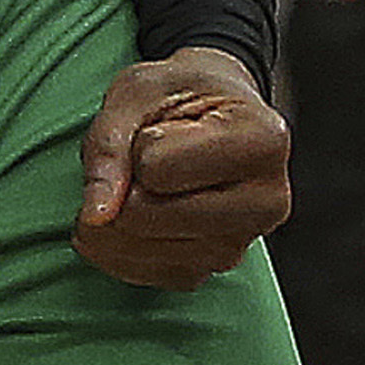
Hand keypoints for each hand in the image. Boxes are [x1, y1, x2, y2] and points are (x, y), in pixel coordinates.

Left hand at [74, 50, 292, 288]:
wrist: (215, 110)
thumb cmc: (182, 93)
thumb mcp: (138, 90)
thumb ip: (109, 145)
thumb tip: (96, 216)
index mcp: (263, 140)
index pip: (155, 168)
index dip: (138, 145)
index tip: (164, 128)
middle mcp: (267, 201)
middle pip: (148, 216)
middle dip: (123, 187)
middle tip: (149, 158)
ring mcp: (244, 242)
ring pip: (142, 251)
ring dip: (115, 220)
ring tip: (147, 184)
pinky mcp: (216, 268)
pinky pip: (145, 274)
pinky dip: (121, 248)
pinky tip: (135, 215)